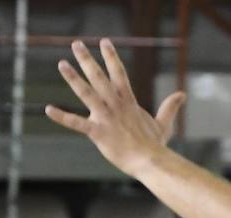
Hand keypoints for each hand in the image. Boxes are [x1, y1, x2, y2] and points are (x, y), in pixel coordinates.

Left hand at [45, 39, 186, 176]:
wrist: (151, 162)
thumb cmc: (155, 146)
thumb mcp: (163, 124)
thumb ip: (170, 108)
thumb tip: (183, 95)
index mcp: (128, 102)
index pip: (119, 73)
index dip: (111, 56)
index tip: (104, 41)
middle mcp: (115, 105)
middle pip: (99, 77)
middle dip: (87, 59)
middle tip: (76, 44)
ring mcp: (106, 118)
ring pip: (87, 93)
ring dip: (73, 78)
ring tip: (62, 64)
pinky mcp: (98, 133)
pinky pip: (77, 123)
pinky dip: (62, 117)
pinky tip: (48, 109)